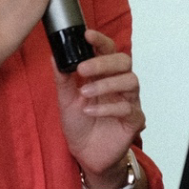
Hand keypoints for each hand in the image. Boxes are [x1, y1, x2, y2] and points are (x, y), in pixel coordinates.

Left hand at [54, 29, 145, 188]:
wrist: (86, 154)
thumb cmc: (79, 122)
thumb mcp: (65, 98)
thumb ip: (63, 77)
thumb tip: (54, 54)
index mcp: (105, 73)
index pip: (108, 49)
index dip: (100, 40)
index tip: (87, 34)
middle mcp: (120, 83)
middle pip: (124, 61)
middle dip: (103, 62)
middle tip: (83, 69)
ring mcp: (130, 101)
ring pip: (131, 81)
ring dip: (106, 84)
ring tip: (84, 93)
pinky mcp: (134, 120)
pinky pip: (129, 108)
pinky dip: (108, 108)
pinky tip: (90, 112)